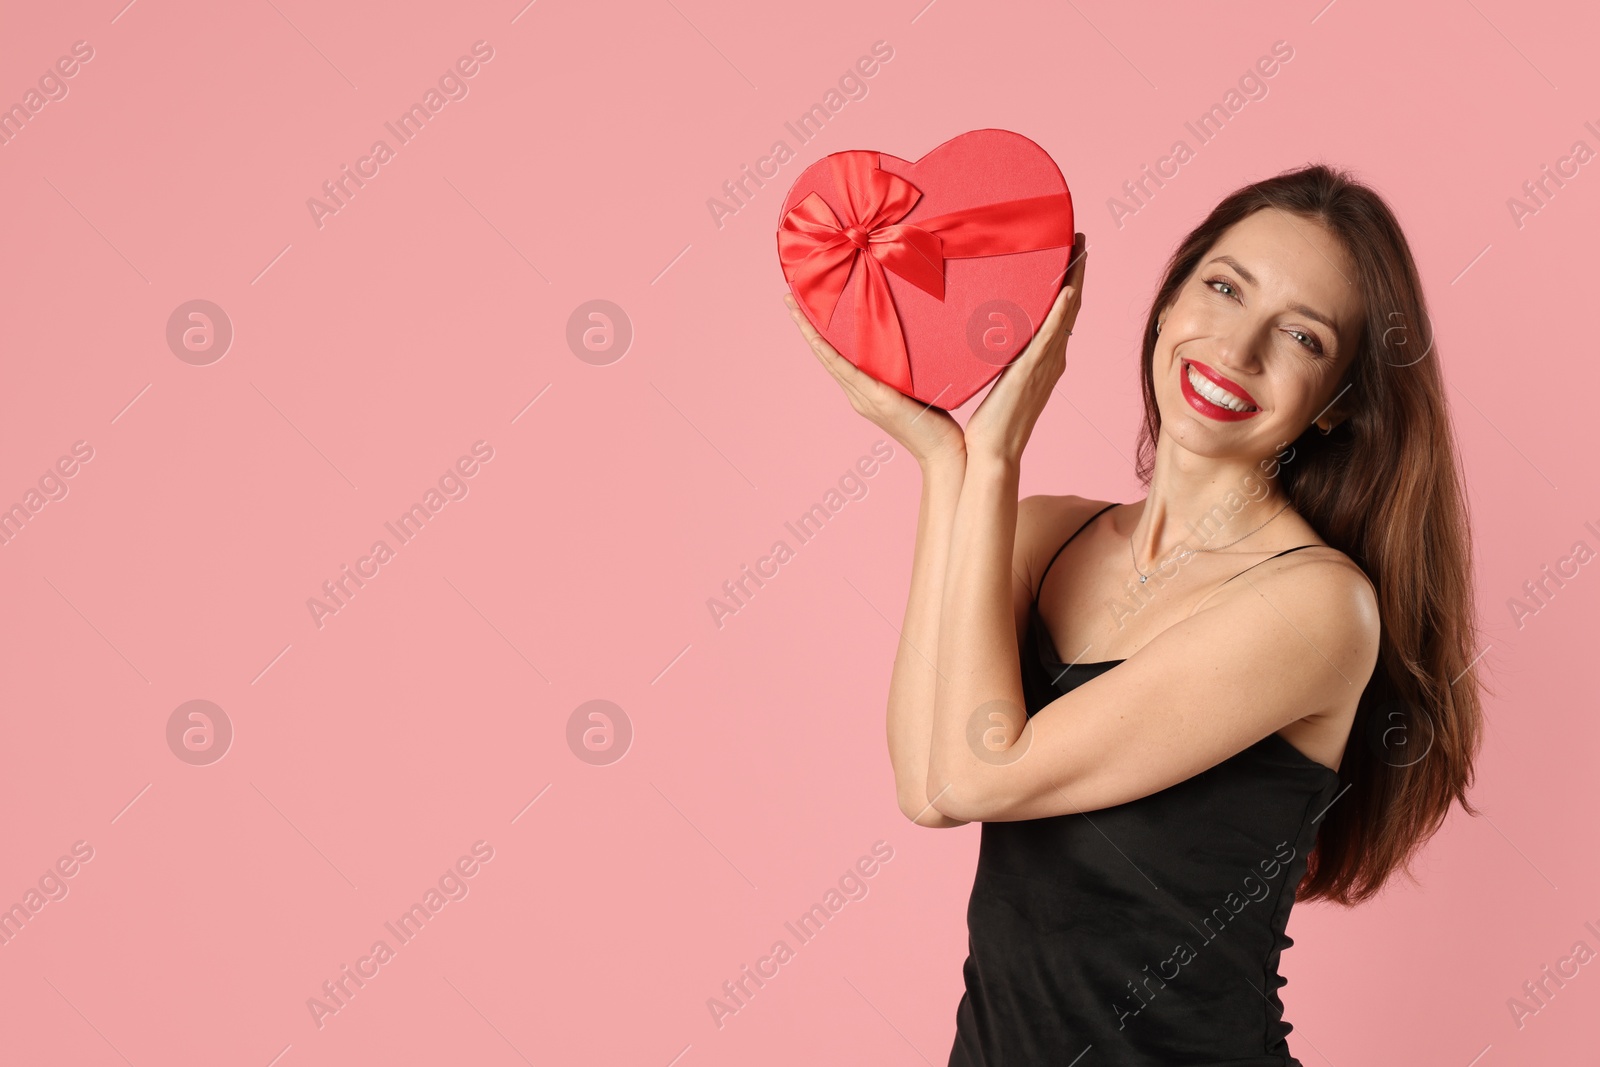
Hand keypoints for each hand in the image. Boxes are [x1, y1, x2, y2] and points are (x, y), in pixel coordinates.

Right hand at [784, 293, 965, 466]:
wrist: (944, 454)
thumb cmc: (936, 423)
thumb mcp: (917, 389)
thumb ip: (906, 371)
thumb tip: (911, 341)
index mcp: (865, 392)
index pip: (836, 357)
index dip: (818, 333)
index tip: (806, 308)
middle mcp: (859, 395)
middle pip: (825, 355)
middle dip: (805, 326)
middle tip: (789, 299)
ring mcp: (866, 399)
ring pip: (831, 360)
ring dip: (810, 334)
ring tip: (795, 309)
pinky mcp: (880, 401)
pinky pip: (849, 373)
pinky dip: (831, 355)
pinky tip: (818, 339)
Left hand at [963, 233, 1087, 465]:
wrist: (991, 454)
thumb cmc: (988, 425)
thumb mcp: (992, 379)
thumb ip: (991, 356)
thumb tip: (976, 336)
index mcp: (1042, 362)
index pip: (1059, 316)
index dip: (1066, 285)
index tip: (1066, 256)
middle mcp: (1051, 360)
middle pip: (1070, 308)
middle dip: (1076, 273)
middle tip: (1078, 239)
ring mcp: (1045, 366)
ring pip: (1066, 315)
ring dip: (1075, 281)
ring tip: (1078, 248)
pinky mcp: (1032, 372)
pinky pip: (1052, 337)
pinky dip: (1061, 314)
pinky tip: (1068, 290)